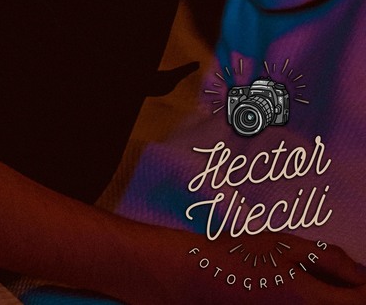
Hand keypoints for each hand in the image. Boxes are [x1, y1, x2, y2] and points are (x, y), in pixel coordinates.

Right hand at [124, 223, 365, 304]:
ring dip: (332, 299)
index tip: (360, 280)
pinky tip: (300, 290)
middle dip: (349, 295)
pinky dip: (313, 303)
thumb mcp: (284, 245)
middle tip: (341, 278)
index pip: (361, 304)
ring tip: (316, 282)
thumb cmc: (237, 257)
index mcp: (313, 304)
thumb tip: (361, 275)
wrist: (195, 281)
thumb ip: (329, 259)